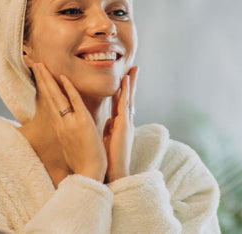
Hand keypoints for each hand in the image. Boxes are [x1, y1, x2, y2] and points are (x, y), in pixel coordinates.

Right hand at [32, 62, 107, 181]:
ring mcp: (70, 122)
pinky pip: (74, 102)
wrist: (89, 174)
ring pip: (57, 96)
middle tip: (35, 63)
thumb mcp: (69, 146)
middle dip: (42, 79)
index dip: (44, 89)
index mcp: (60, 127)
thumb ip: (64, 133)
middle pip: (49, 97)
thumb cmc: (82, 162)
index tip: (39, 76)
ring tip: (41, 65)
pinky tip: (62, 77)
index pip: (50, 103)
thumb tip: (58, 125)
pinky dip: (68, 89)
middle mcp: (61, 123)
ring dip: (49, 79)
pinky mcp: (82, 123)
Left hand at [103, 66, 137, 182]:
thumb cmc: (108, 159)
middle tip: (134, 68)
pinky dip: (125, 92)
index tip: (124, 78)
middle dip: (131, 83)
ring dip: (130, 84)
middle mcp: (125, 122)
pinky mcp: (124, 126)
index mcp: (119, 125)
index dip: (122, 90)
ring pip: (128, 99)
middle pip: (128, 98)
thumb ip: (109, 128)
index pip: (121, 103)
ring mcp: (126, 123)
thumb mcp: (107, 139)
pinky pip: (124, 105)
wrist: (113, 173)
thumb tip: (108, 121)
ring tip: (132, 70)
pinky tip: (125, 81)